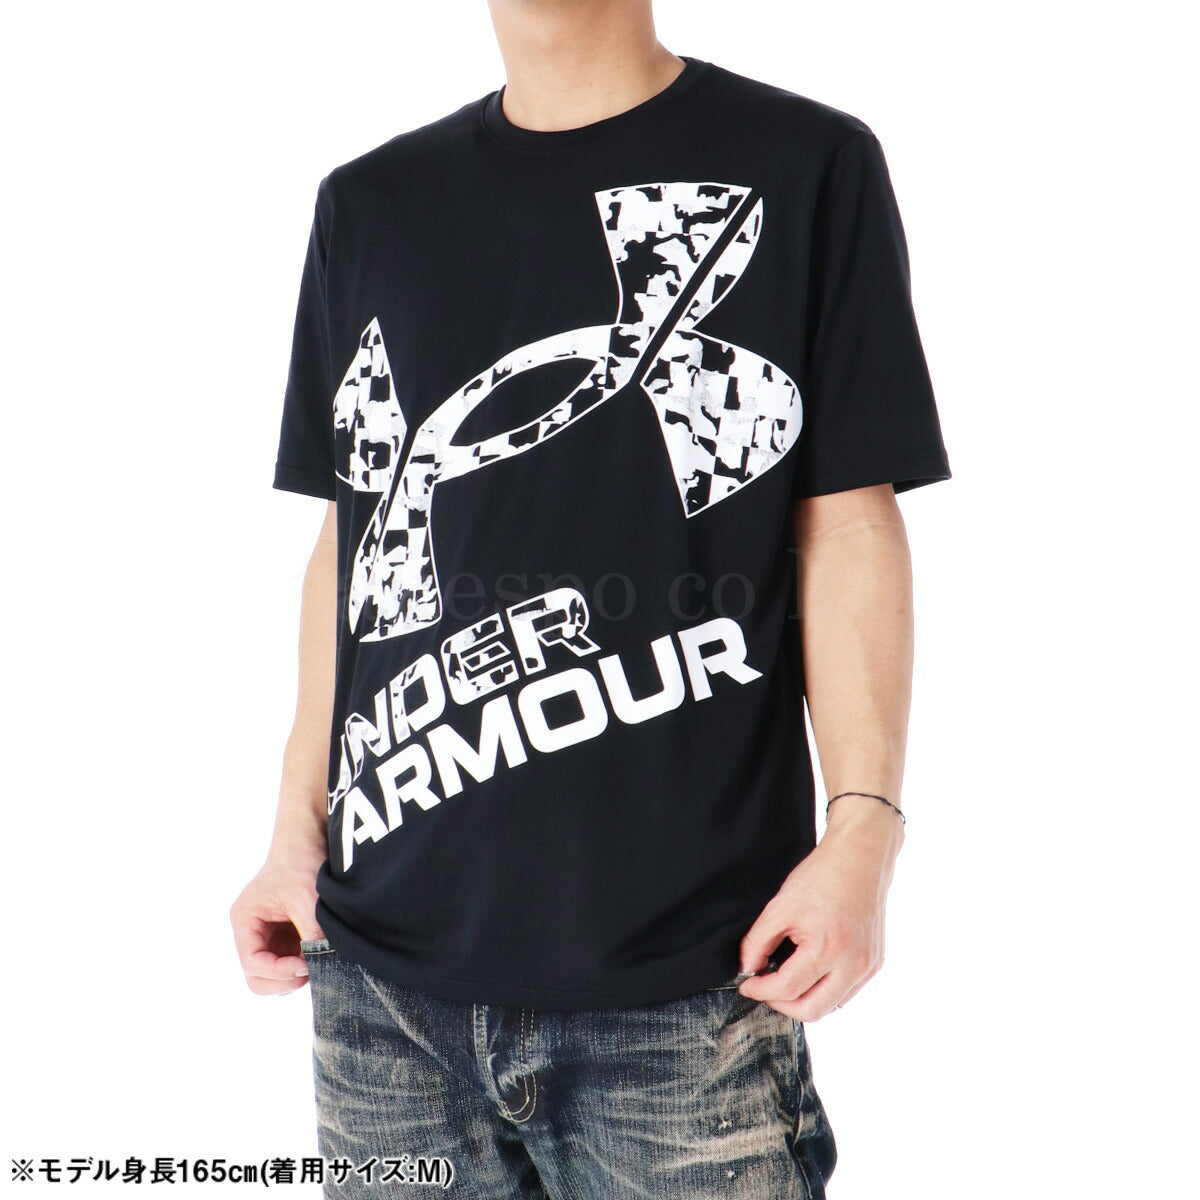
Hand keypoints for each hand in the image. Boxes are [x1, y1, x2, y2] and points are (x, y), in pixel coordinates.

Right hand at [229, 835, 327, 995]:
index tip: (304, 964)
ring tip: (318, 959)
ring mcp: (270, 936)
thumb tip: (325, 964)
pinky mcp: (288, 935)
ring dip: (295, 974)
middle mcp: (253, 931)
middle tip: (310, 970)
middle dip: (283, 980)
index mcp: (245, 920)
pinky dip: (305, 964)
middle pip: (258, 978)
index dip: (278, 971)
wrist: (310, 837)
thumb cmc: (299, 861)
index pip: (253, 963)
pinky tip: (321, 952)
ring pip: (275, 975)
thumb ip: (311, 933)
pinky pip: (291, 962)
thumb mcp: (306, 898)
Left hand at [737, 801, 902, 1019]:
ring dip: (805, 1001)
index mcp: (826, 948)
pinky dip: (825, 991)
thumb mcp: (780, 906)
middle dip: (782, 1005)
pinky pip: (846, 993)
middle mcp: (852, 964)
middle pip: (811, 1011)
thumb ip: (758, 941)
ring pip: (831, 1006)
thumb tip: (747, 969)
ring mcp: (867, 967)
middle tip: (765, 989)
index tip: (746, 985)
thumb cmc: (821, 877)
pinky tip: (810, 973)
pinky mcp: (875, 964)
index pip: (787, 989)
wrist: (860, 858)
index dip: (760, 991)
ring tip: (786, 981)